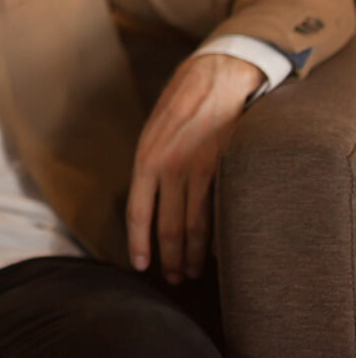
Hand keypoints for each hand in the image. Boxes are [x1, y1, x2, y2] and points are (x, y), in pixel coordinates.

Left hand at [126, 52, 264, 283]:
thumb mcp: (154, 133)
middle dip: (169, 257)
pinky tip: (215, 251)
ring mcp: (195, 169)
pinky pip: (216, 211)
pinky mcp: (220, 168)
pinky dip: (214, 236)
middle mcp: (166, 167)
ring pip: (192, 225)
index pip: (137, 212)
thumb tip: (150, 198)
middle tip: (174, 278)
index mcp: (144, 159)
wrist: (214, 78)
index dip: (138, 242)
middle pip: (165, 226)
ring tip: (192, 271)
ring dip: (192, 254)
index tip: (141, 265)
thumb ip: (151, 165)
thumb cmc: (182, 105)